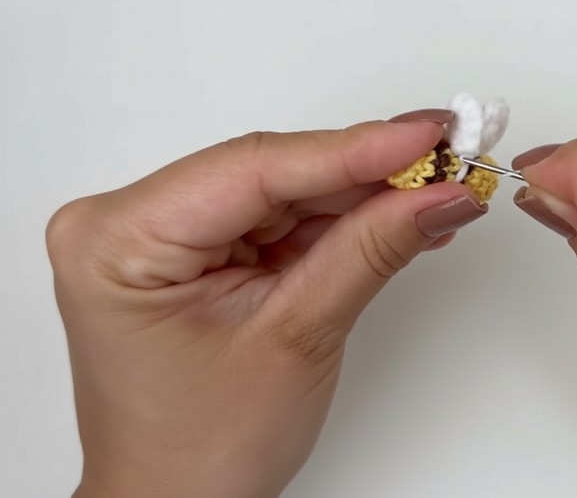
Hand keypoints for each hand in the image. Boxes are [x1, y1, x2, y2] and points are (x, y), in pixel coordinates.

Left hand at [47, 110, 487, 497]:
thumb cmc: (202, 449)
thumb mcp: (297, 339)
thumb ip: (369, 251)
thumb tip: (436, 195)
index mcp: (119, 240)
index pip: (255, 169)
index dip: (355, 149)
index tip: (429, 135)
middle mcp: (128, 223)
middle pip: (273, 173)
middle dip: (368, 171)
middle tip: (449, 157)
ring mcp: (163, 235)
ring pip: (285, 192)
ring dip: (365, 196)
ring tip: (438, 191)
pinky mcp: (197, 250)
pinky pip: (279, 219)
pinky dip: (342, 222)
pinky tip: (398, 217)